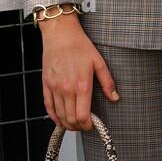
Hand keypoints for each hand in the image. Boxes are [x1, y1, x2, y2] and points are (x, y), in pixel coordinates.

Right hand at [39, 16, 119, 130]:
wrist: (60, 34)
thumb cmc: (79, 45)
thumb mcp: (99, 62)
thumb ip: (107, 82)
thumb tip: (115, 97)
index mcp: (82, 85)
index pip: (83, 115)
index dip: (87, 125)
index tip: (91, 125)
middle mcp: (67, 89)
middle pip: (71, 118)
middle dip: (78, 126)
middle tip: (84, 125)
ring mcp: (55, 87)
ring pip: (59, 115)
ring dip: (67, 123)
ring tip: (73, 124)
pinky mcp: (46, 84)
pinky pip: (48, 106)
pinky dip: (53, 116)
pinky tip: (59, 119)